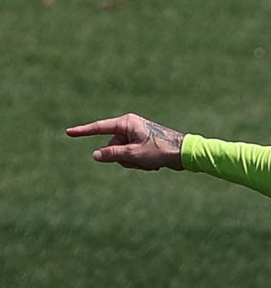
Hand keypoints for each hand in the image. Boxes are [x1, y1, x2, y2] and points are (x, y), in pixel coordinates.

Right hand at [66, 114, 184, 169]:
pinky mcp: (142, 143)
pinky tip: (153, 164)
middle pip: (113, 146)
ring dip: (133, 163)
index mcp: (126, 123)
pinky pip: (132, 156)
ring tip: (149, 163)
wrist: (183, 153)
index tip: (69, 132)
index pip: (99, 127)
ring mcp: (136, 134)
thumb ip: (112, 154)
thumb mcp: (133, 154)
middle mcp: (129, 126)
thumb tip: (95, 155)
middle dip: (123, 158)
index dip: (83, 131)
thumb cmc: (160, 150)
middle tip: (140, 161)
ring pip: (123, 154)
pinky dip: (140, 163)